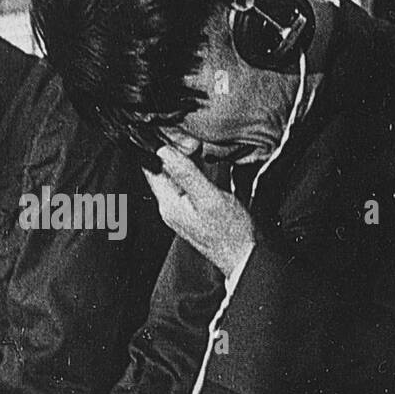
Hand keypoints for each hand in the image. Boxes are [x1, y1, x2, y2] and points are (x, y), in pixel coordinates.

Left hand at [144, 146, 255, 275]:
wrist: (244, 257)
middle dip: (173, 153)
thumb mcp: (208, 197)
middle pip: (161, 171)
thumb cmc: (231, 233)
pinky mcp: (193, 212)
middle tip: (191, 142)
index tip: (174, 136)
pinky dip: (193, 173)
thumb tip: (163, 152)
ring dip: (184, 161)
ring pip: (174, 177)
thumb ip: (185, 173)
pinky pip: (186, 186)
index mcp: (168, 204)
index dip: (158, 148)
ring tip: (197, 150)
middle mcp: (170, 208)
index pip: (150, 168)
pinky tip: (204, 168)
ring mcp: (181, 211)